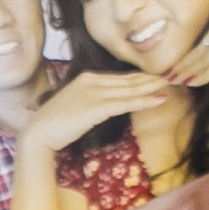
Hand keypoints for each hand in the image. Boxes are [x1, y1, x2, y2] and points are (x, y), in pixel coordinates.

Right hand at [20, 64, 179, 157]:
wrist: (38, 133)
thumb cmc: (53, 124)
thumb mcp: (75, 106)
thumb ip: (91, 101)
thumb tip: (108, 104)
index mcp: (87, 78)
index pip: (119, 78)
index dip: (139, 78)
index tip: (155, 78)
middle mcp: (92, 81)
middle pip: (128, 80)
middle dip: (150, 79)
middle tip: (170, 76)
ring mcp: (95, 93)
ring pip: (130, 90)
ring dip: (152, 87)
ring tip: (169, 84)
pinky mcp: (97, 107)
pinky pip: (127, 103)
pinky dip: (145, 100)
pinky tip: (159, 99)